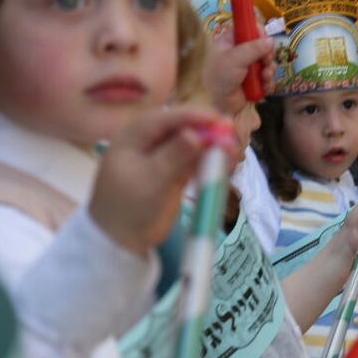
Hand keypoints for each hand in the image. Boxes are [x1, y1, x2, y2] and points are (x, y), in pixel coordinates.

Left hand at [89, 106, 235, 255]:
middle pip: (183, 128)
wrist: (121, 240)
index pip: (165, 119)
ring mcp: (164, 157)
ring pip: (194, 145)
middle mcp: (150, 141)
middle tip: (233, 136)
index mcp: (134, 136)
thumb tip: (195, 135)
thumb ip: (173, 157)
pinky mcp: (175, 173)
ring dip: (215, 147)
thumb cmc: (127, 208)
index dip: (192, 116)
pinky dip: (212, 161)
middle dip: (209, 131)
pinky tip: (228, 164)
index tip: (218, 120)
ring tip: (236, 153)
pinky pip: (197, 162)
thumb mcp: (150, 181)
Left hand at [202, 30, 273, 117]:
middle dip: (267, 54)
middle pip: (261, 46)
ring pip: (266, 63)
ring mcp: (247, 69)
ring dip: (268, 70)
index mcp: (229, 42)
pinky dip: (267, 83)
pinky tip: (263, 87)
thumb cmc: (219, 78)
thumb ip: (253, 48)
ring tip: (264, 77)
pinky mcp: (253, 83)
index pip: (246, 28)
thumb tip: (271, 40)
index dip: (257, 32)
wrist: (216, 107)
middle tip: (265, 61)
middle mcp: (239, 53)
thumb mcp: (234, 58)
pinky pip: (267, 79)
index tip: (264, 39)